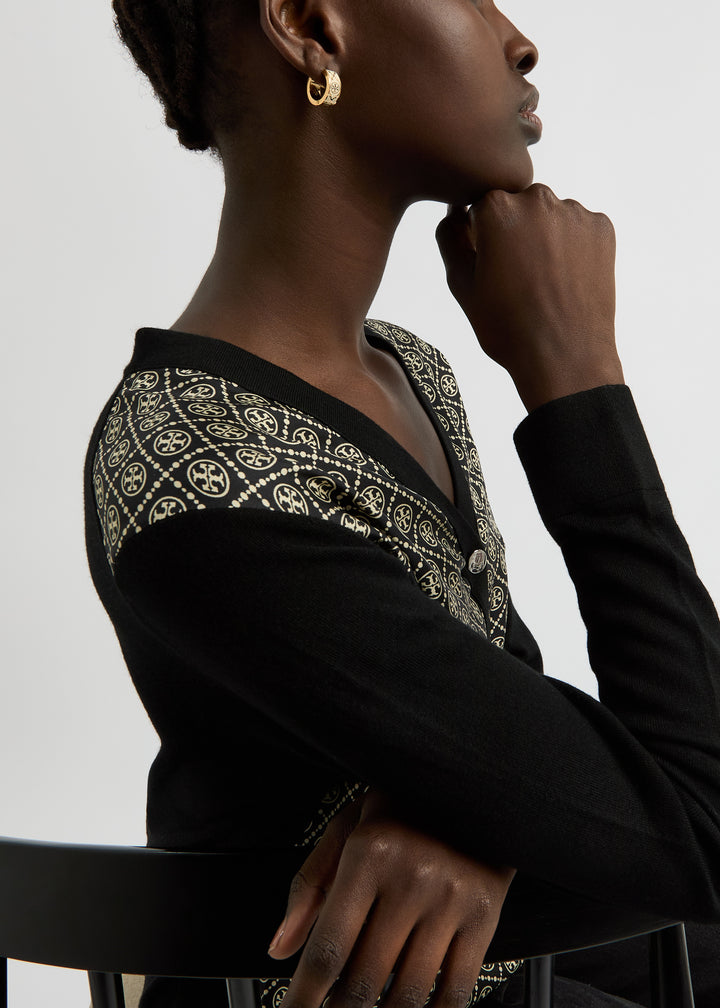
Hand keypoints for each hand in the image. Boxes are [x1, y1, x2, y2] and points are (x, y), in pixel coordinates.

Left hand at [268, 789, 515, 1007]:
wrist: (472, 785)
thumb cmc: (402, 807)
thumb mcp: (346, 827)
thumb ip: (309, 885)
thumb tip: (280, 946)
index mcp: (369, 853)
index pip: (329, 947)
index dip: (304, 997)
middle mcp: (411, 878)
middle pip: (365, 979)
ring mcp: (451, 900)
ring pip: (408, 994)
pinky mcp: (484, 916)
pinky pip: (455, 990)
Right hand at [435, 184, 623, 411]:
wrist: (564, 357)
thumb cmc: (508, 327)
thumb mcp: (462, 286)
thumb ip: (450, 240)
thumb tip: (453, 216)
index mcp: (497, 209)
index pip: (480, 205)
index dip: (481, 235)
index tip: (490, 264)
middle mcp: (538, 199)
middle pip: (518, 205)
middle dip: (514, 231)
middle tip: (518, 276)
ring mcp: (574, 212)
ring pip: (550, 216)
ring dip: (544, 238)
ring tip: (544, 281)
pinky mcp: (601, 228)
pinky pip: (579, 228)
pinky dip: (572, 247)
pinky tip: (566, 279)